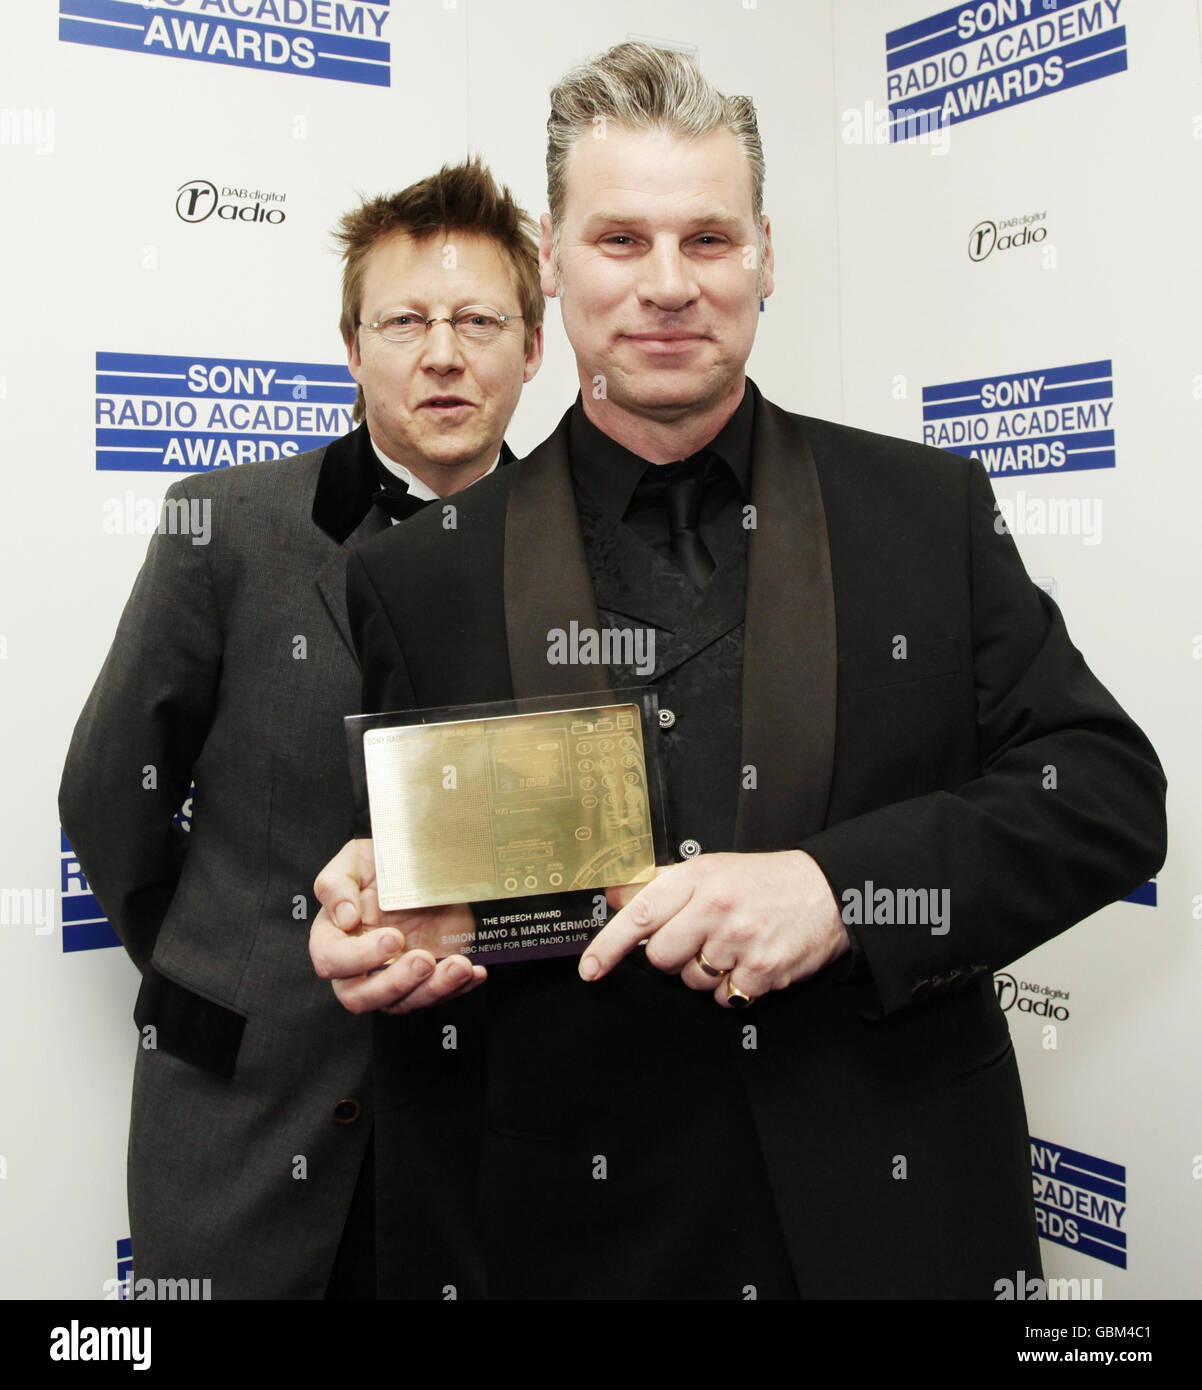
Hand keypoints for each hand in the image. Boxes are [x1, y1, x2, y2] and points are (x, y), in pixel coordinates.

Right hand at [310, 838, 485, 1015]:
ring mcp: (393, 977)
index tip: (392, 937)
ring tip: (459, 966)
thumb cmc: (379, 865)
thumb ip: (337, 885)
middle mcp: (359, 967)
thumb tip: (344, 918)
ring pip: (403, 1003)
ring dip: (433, 989)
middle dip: (395, 984)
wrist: (419, 866)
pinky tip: (473, 972)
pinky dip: (458, 987)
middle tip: (424, 960)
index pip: (331, 961)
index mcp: (333, 938)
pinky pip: (437, 996)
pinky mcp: (425, 980)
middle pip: (361, 998)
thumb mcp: (354, 861)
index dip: (359, 957)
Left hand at [579, 850, 848, 1006]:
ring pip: (692, 981)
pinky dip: (732, 987)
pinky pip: (724, 998)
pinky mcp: (762, 972)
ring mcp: (740, 942)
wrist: (829, 892)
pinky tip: (748, 962)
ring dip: (705, 972)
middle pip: (661, 958)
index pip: (640, 915)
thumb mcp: (712, 869)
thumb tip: (616, 896)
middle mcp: (717, 908)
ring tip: (731, 947)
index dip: (608, 946)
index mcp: (699, 878)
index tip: (590, 969)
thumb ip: (663, 884)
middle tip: (698, 939)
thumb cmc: (766, 880)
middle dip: (673, 956)